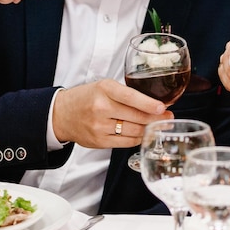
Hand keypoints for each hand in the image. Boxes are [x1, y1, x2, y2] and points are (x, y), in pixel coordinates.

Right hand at [52, 79, 171, 147]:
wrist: (61, 114)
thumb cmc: (87, 98)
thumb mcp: (104, 87)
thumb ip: (126, 94)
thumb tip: (155, 104)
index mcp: (104, 89)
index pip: (131, 97)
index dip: (149, 104)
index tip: (163, 108)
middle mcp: (101, 107)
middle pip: (137, 116)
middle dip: (157, 118)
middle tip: (168, 117)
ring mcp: (100, 126)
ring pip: (134, 131)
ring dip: (150, 129)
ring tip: (158, 126)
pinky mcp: (99, 141)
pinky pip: (127, 142)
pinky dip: (138, 138)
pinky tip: (143, 134)